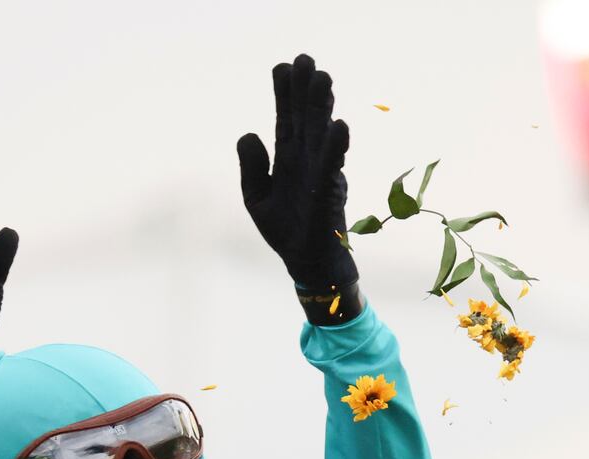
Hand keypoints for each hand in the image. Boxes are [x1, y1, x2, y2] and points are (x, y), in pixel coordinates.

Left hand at [235, 53, 356, 294]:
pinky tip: (340, 126)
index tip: (283, 66)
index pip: (286, 120)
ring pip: (322, 137)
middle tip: (306, 60)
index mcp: (289, 160)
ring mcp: (321, 177)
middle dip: (306, 91)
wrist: (309, 268)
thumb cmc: (286, 233)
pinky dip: (336, 148)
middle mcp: (307, 163)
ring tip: (323, 79)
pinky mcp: (329, 198)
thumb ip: (252, 168)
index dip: (285, 94)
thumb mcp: (257, 199)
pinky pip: (333, 170)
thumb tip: (249, 134)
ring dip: (323, 109)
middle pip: (306, 120)